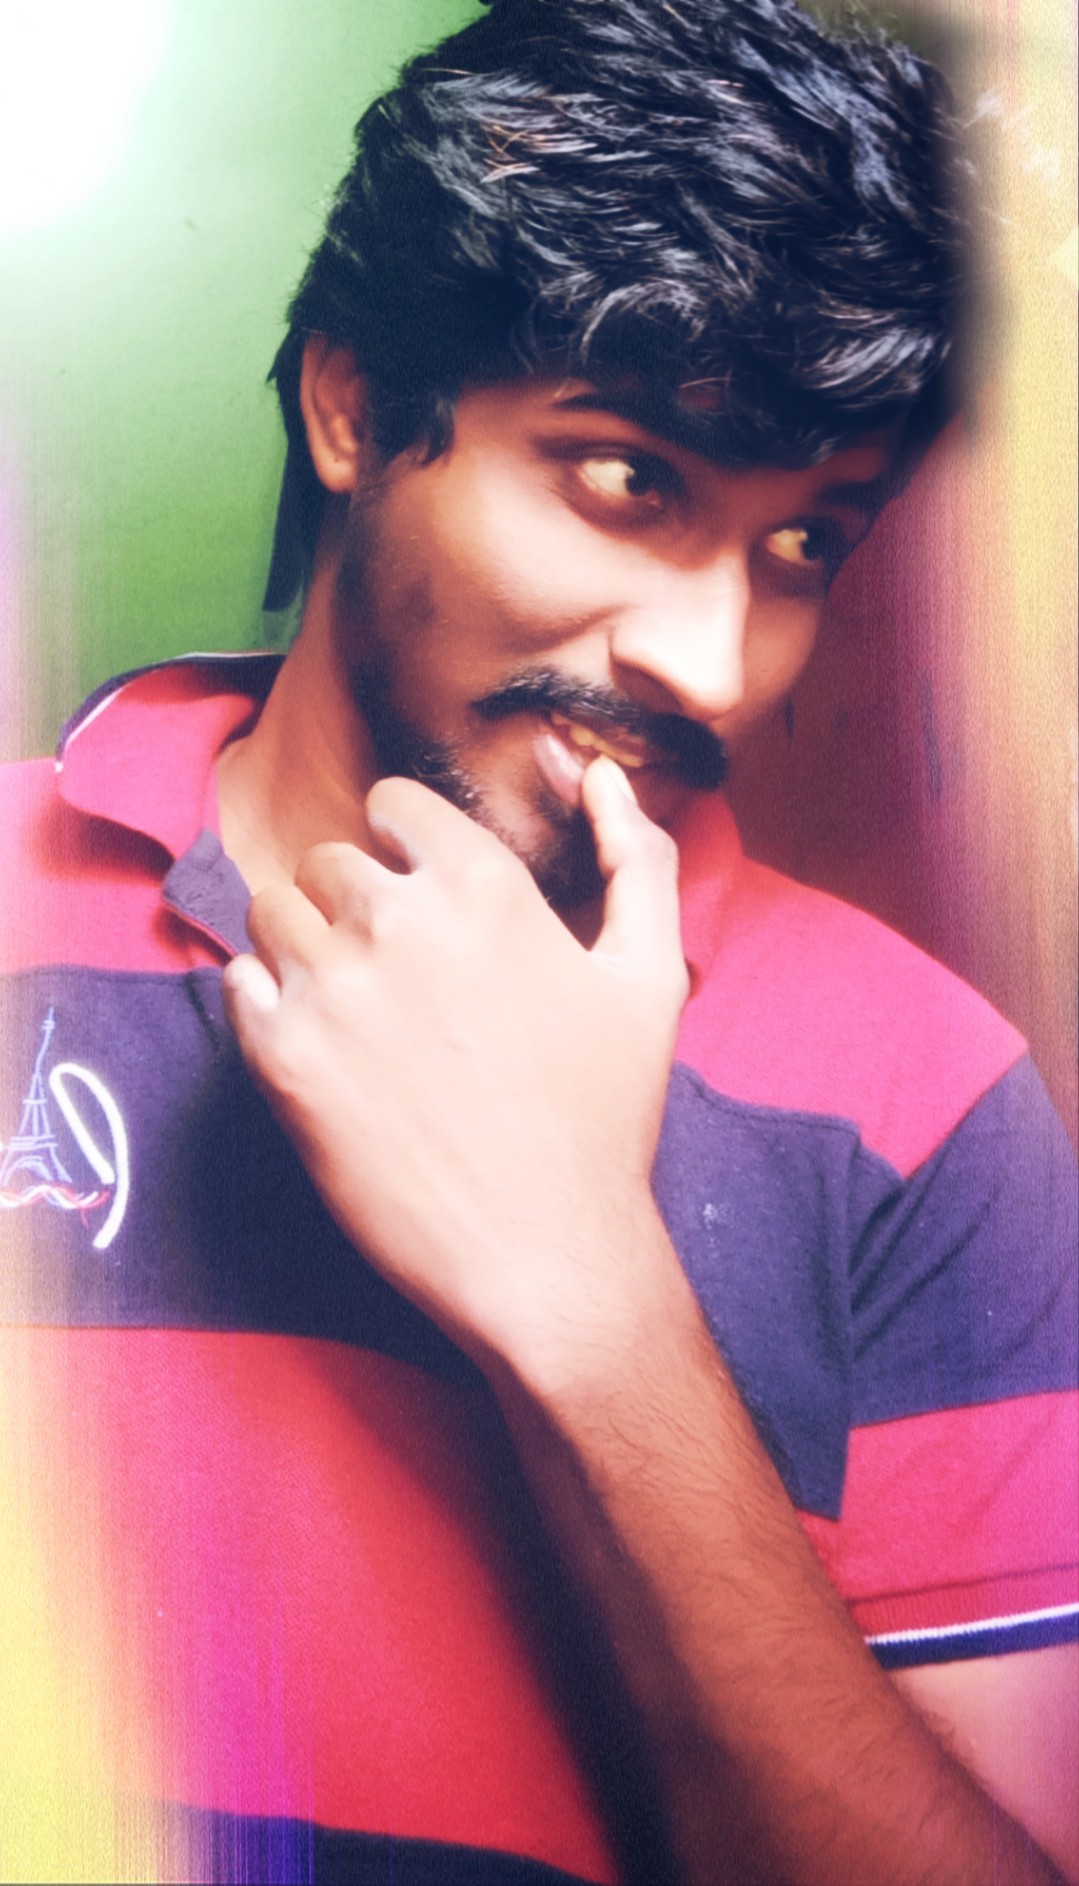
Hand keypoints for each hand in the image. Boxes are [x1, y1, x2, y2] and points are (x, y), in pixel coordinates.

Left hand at [222, 757, 688, 1366]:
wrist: (544, 1253)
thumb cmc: (603, 1118)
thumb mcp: (650, 976)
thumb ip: (636, 855)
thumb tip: (596, 771)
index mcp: (484, 885)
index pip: (392, 803)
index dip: (404, 844)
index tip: (418, 894)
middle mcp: (396, 920)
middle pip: (328, 862)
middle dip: (355, 902)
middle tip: (396, 975)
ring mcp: (331, 987)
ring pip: (273, 913)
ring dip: (304, 945)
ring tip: (354, 1009)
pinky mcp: (281, 1058)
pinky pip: (238, 982)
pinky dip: (266, 1002)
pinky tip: (322, 1046)